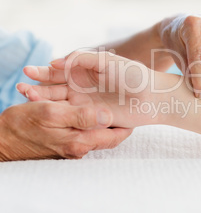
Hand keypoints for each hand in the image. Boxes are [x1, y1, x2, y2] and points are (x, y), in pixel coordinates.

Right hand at [0, 101, 132, 160]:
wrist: (1, 139)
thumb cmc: (23, 125)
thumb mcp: (52, 114)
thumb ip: (82, 116)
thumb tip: (108, 116)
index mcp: (80, 140)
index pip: (115, 135)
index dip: (127, 124)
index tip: (137, 111)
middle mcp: (80, 147)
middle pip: (108, 134)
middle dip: (118, 121)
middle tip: (129, 106)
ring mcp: (72, 146)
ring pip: (96, 131)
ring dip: (103, 119)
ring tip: (114, 104)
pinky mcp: (65, 142)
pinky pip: (82, 130)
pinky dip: (87, 120)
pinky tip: (88, 109)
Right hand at [17, 51, 162, 127]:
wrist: (153, 96)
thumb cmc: (133, 75)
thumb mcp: (107, 60)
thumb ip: (82, 58)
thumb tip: (56, 63)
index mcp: (86, 71)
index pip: (59, 71)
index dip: (43, 72)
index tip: (28, 72)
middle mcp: (84, 87)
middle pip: (55, 88)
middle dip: (38, 87)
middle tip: (20, 88)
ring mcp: (87, 103)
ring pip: (61, 103)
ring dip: (44, 101)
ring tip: (27, 98)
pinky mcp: (93, 118)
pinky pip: (72, 117)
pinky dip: (59, 116)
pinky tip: (46, 115)